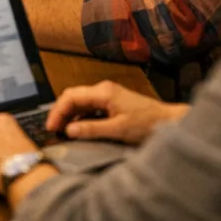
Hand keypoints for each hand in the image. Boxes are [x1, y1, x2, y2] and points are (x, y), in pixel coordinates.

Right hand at [45, 81, 189, 144]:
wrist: (170, 122)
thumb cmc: (146, 125)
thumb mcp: (118, 130)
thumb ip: (92, 129)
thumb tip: (68, 131)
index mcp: (103, 92)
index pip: (70, 97)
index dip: (57, 112)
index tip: (50, 127)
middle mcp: (103, 89)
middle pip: (73, 97)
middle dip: (60, 112)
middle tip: (53, 130)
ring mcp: (108, 94)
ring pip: (80, 101)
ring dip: (70, 115)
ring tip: (63, 131)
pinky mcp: (112, 102)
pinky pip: (89, 106)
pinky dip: (80, 116)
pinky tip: (79, 128)